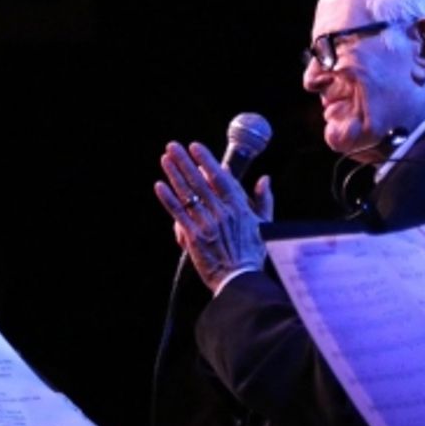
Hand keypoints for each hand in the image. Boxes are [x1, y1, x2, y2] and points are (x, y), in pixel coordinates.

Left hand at [154, 141, 273, 292]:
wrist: (240, 279)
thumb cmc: (253, 253)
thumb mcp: (265, 224)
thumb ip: (264, 200)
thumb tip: (264, 179)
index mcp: (239, 207)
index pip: (221, 177)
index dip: (207, 160)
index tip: (196, 147)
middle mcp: (222, 212)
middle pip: (200, 181)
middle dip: (185, 161)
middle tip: (174, 146)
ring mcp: (206, 223)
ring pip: (188, 194)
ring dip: (175, 174)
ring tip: (165, 159)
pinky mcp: (194, 237)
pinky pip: (179, 213)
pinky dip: (168, 199)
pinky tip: (160, 186)